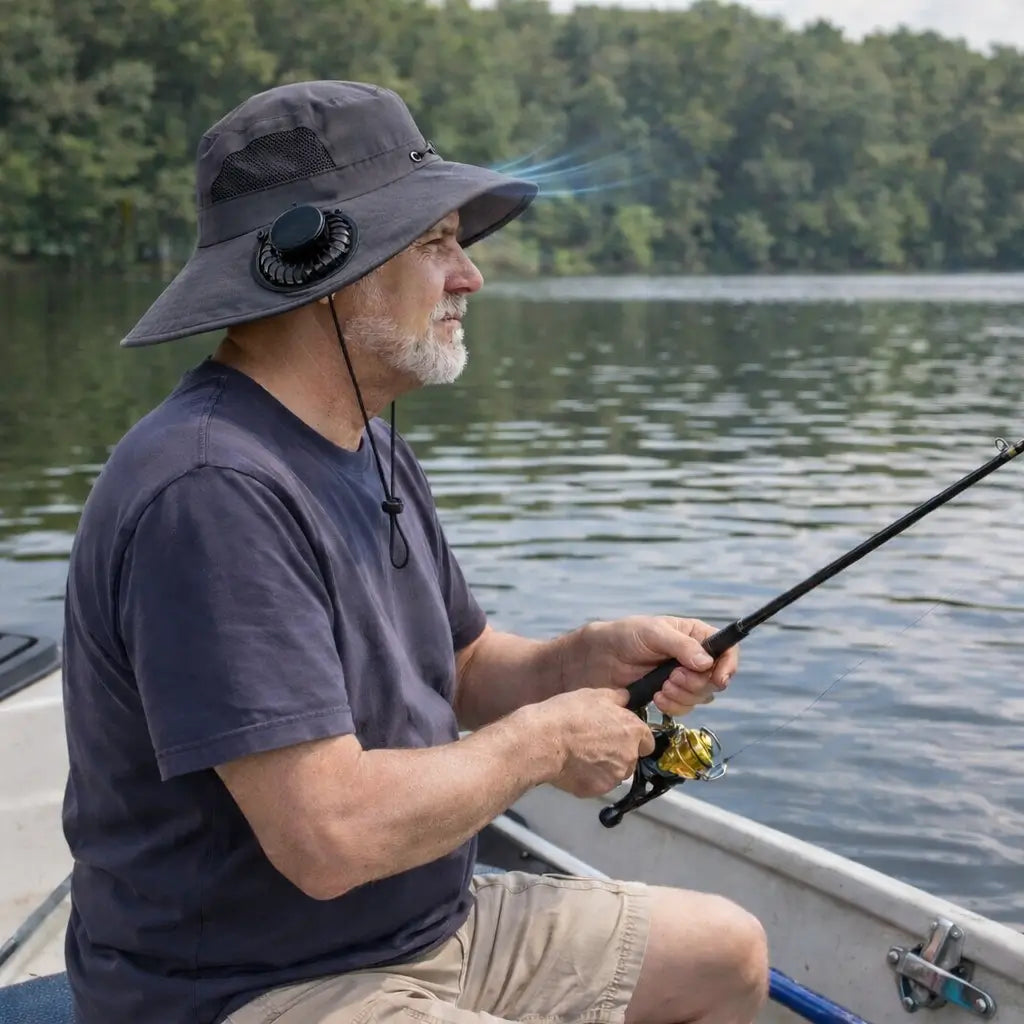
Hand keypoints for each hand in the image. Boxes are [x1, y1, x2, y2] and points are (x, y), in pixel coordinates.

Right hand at [530, 688, 654, 797]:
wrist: (544, 740)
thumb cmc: (569, 714)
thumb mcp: (594, 694)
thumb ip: (616, 697)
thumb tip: (624, 698)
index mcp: (633, 731)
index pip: (647, 741)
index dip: (633, 737)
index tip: (620, 734)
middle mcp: (629, 756)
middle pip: (631, 758)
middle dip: (617, 752)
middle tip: (595, 742)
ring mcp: (613, 776)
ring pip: (614, 773)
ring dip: (604, 766)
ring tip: (581, 753)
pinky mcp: (596, 790)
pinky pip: (597, 783)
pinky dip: (588, 777)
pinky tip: (573, 764)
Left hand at [568, 616, 739, 715]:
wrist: (597, 659)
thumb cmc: (624, 636)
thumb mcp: (653, 632)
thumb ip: (680, 646)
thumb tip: (706, 662)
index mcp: (694, 636)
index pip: (726, 650)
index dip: (727, 665)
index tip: (718, 678)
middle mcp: (693, 658)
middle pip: (715, 678)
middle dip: (695, 683)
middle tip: (671, 678)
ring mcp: (682, 678)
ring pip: (701, 696)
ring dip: (683, 696)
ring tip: (661, 688)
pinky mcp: (669, 696)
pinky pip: (684, 707)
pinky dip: (673, 706)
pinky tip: (655, 698)